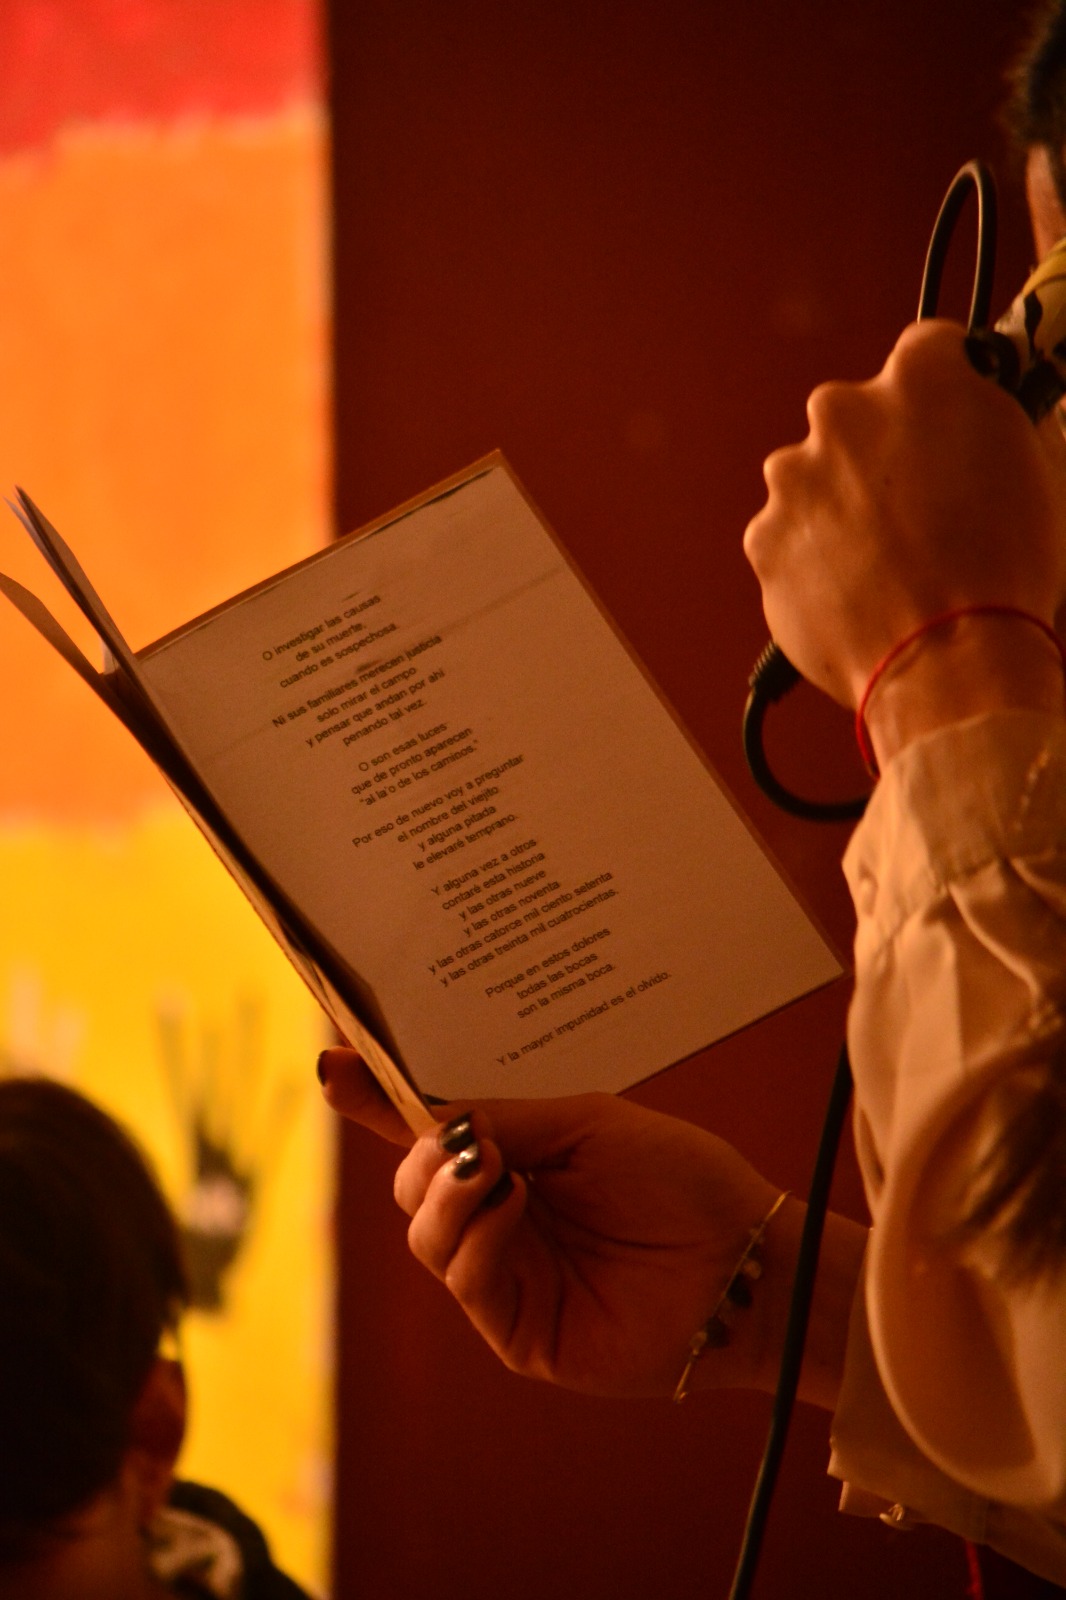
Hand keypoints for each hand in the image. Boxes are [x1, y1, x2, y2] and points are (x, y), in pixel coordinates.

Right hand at [319, 1049, 863, 1404]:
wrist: (742, 1258)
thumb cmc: (680, 1180)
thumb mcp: (586, 1124)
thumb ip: (506, 1119)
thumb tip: (435, 1122)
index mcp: (517, 1162)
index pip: (432, 1137)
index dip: (377, 1105)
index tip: (331, 1066)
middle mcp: (501, 1219)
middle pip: (412, 1187)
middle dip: (423, 1157)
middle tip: (471, 1143)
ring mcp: (506, 1276)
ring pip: (424, 1236)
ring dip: (447, 1194)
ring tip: (498, 1173)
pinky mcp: (517, 1329)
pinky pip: (462, 1279)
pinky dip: (475, 1236)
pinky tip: (514, 1209)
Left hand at [743, 320, 1065, 713]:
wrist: (949, 664)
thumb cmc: (1005, 574)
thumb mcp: (1037, 468)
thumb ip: (989, 423)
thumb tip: (977, 418)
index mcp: (921, 378)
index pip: (927, 351)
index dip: (940, 389)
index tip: (943, 418)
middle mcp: (844, 413)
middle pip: (854, 419)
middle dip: (877, 456)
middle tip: (917, 512)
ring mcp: (794, 478)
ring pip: (812, 482)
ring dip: (837, 510)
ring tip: (884, 565)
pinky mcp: (764, 539)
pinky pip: (786, 540)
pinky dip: (811, 561)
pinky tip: (854, 593)